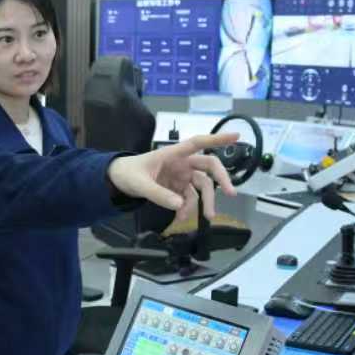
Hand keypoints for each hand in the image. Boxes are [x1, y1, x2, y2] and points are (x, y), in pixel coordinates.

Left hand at [105, 133, 236, 220]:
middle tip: (231, 193)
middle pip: (208, 167)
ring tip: (206, 217)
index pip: (198, 143)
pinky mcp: (178, 188)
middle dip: (221, 178)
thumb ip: (159, 194)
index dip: (217, 139)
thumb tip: (180, 206)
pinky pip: (190, 198)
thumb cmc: (129, 173)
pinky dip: (188, 208)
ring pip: (202, 186)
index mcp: (173, 154)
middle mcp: (181, 163)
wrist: (118, 181)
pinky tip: (182, 217)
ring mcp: (181, 176)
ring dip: (205, 201)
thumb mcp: (140, 184)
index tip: (236, 136)